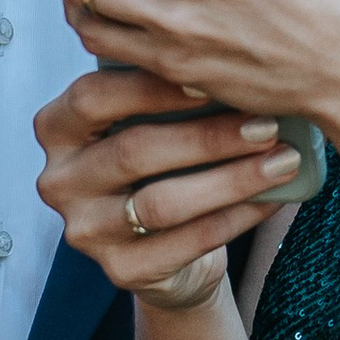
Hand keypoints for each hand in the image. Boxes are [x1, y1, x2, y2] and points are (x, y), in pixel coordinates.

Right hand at [33, 67, 300, 305]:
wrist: (167, 246)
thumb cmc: (162, 161)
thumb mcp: (147, 119)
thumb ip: (165, 93)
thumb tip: (230, 67)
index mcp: (56, 127)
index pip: (93, 96)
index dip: (152, 87)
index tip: (214, 79)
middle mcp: (59, 180)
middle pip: (134, 152)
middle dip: (208, 136)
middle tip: (267, 124)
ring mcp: (85, 231)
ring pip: (162, 203)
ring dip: (231, 180)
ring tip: (283, 161)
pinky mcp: (120, 271)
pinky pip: (187, 243)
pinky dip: (237, 217)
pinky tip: (275, 199)